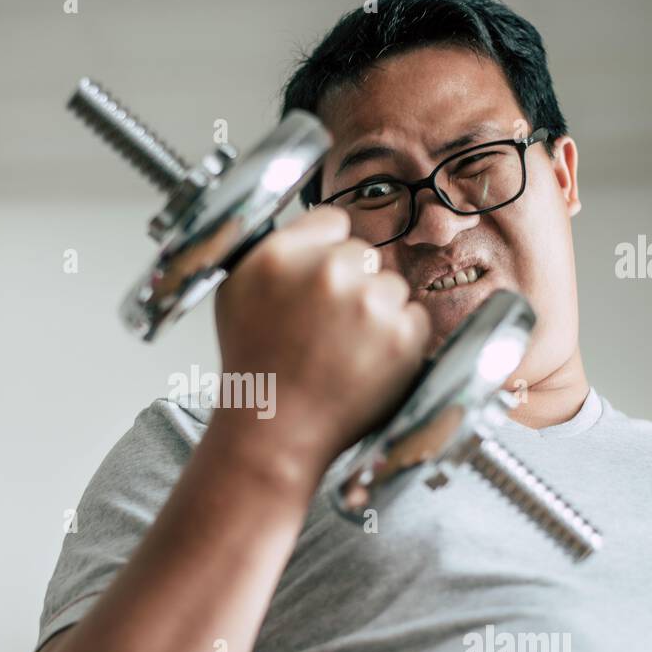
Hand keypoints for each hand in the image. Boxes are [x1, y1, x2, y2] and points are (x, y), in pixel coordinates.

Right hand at [211, 205, 431, 477]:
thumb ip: (275, 251)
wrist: (274, 430)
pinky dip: (398, 341)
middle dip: (352, 284)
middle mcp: (328, 272)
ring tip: (344, 350)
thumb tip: (315, 228)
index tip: (321, 282)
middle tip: (327, 327)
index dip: (327, 252)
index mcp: (281, 255)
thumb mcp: (236, 292)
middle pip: (364, 254)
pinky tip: (365, 363)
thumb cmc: (255, 366)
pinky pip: (415, 318)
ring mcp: (370, 304)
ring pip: (391, 286)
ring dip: (376, 312)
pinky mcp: (402, 337)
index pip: (333, 221)